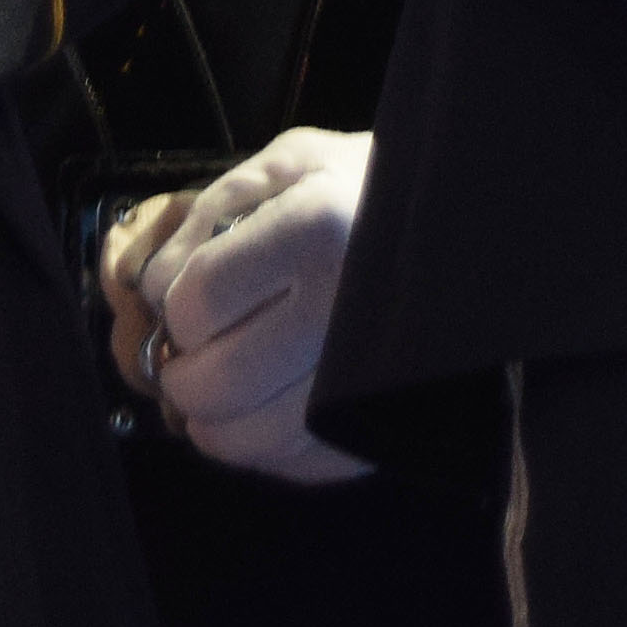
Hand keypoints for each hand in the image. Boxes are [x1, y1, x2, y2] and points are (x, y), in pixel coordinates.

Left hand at [103, 127, 377, 485]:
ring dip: (213, 419)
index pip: (195, 303)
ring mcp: (370, 378)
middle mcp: (346, 310)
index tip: (192, 293)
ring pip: (245, 441)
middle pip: (212, 385)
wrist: (479, 224)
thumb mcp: (293, 160)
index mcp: (318, 228)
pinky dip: (266, 446)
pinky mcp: (388, 425)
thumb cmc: (373, 186)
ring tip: (227, 380)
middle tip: (194, 350)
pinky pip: (296, 466)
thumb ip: (209, 212)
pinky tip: (275, 402)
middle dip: (182, 372)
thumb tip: (147, 288)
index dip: (177, 304)